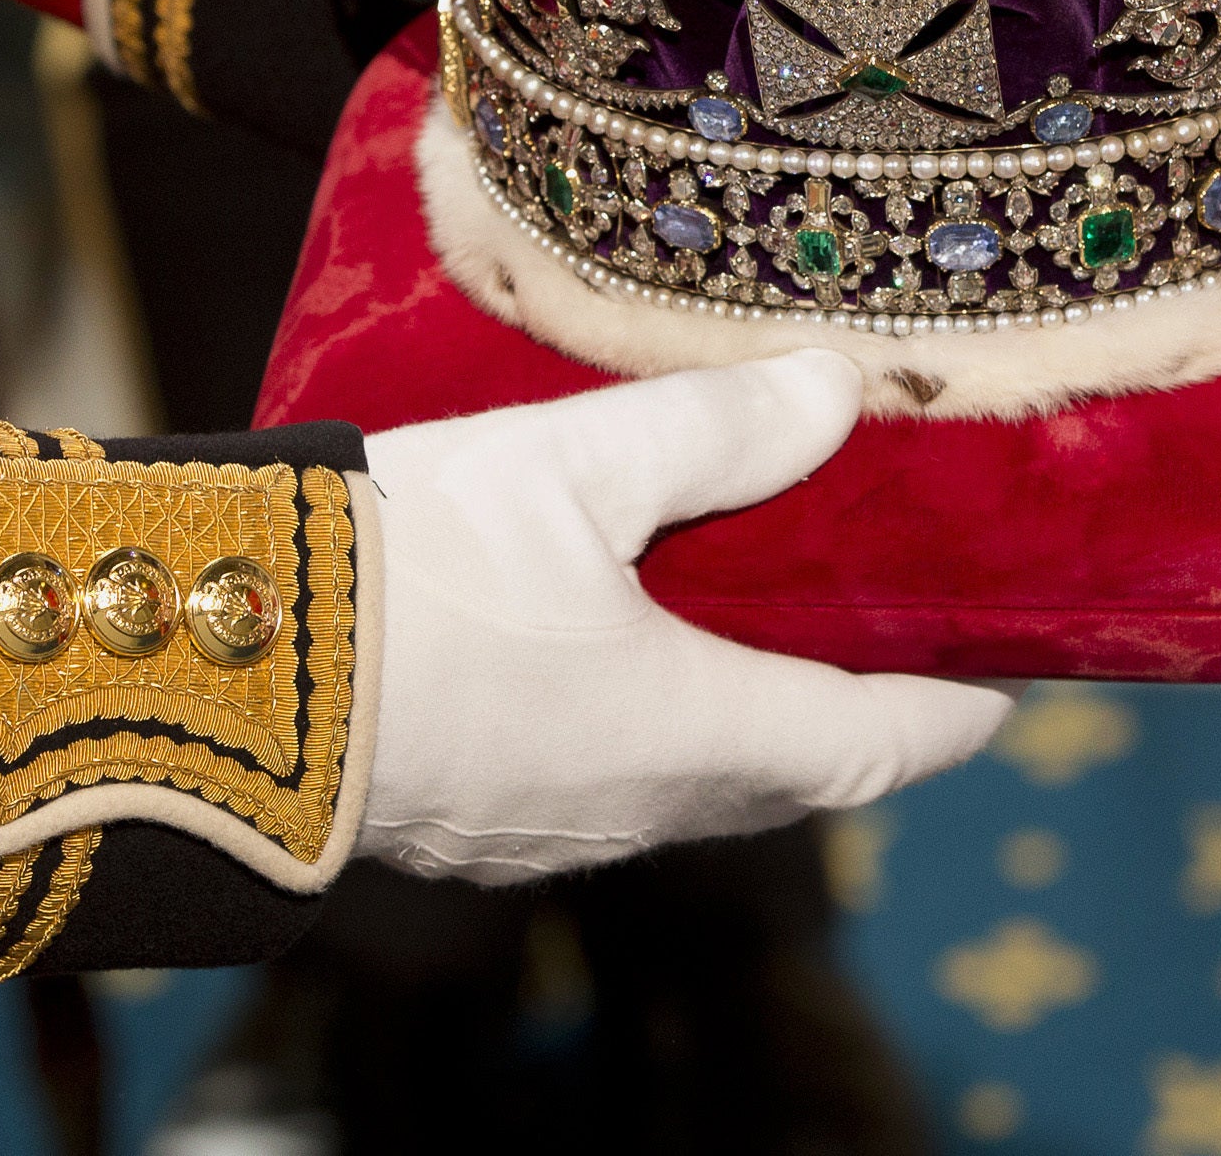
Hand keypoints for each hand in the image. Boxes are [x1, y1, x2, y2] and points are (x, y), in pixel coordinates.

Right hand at [358, 352, 1014, 884]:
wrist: (208, 671)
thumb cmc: (404, 577)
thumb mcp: (575, 468)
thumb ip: (718, 431)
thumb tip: (836, 392)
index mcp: (697, 732)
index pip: (881, 742)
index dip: (955, 709)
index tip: (1011, 678)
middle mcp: (641, 805)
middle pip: (796, 769)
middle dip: (856, 707)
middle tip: (892, 627)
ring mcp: (552, 828)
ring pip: (697, 778)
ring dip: (747, 713)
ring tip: (764, 617)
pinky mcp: (474, 819)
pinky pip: (605, 778)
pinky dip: (652, 719)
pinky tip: (618, 646)